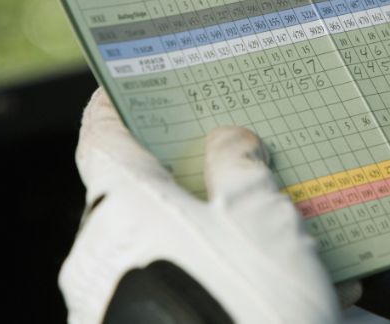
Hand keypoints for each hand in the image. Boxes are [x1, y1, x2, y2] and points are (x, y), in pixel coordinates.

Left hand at [60, 89, 340, 322]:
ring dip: (220, 230)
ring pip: (167, 243)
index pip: (101, 137)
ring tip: (283, 231)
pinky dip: (223, 275)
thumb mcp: (258, 214)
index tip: (126, 88)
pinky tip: (288, 281)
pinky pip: (179, 285)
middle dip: (189, 174)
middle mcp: (103, 256)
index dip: (114, 106)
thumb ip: (238, 162)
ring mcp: (113, 302)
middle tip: (230, 155)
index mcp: (123, 210)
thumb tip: (229, 143)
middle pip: (138, 193)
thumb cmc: (250, 304)